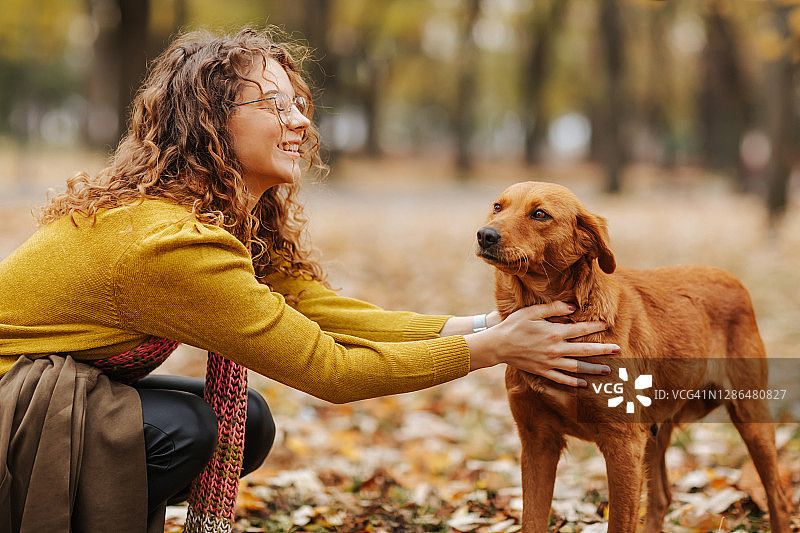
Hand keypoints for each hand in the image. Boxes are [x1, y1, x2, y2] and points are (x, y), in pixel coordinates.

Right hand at [464, 301, 618, 386]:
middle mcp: (555, 349)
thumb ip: (553, 308)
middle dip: (603, 350)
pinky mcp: (543, 372)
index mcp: (554, 332)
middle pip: (584, 351)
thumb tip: (573, 307)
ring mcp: (550, 363)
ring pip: (577, 367)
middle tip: (618, 350)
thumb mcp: (532, 311)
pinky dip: (574, 382)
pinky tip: (585, 384)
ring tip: (608, 371)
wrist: (497, 345)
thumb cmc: (514, 325)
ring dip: (594, 369)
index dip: (596, 327)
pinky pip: (562, 379)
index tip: (608, 325)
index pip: (581, 330)